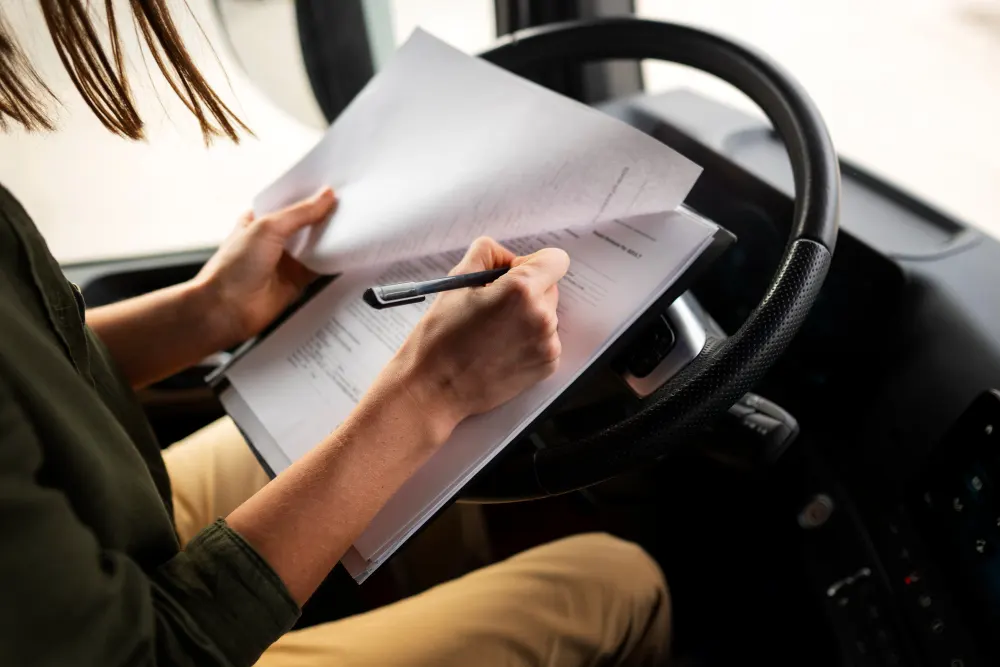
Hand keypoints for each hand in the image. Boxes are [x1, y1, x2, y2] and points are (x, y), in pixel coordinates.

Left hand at [194, 187, 336, 344]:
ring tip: (355, 222)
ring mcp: (285, 262)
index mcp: (259, 221)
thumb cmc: (233, 267)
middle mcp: (273, 240)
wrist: (226, 309)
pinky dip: (333, 262)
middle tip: (350, 203)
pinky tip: (348, 252)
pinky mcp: (296, 282)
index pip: (289, 202)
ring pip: (315, 245)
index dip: (309, 194)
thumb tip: (325, 197)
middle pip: (305, 223)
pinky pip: (320, 268)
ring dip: (331, 238)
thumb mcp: (267, 228)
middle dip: (325, 216)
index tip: (332, 186)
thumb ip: (299, 213)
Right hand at [390, 237, 569, 433]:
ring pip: (546, 314)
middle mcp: (541, 316)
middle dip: (527, 291)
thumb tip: (507, 256)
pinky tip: (501, 349)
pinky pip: (545, 339)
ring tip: (492, 332)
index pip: (555, 260)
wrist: (433, 388)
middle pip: (550, 287)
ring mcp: (547, 344)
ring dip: (527, 317)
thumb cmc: (440, 337)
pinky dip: (528, 340)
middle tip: (493, 307)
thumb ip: (487, 253)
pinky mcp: (547, 365)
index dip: (533, 263)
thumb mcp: (457, 281)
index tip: (513, 275)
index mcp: (521, 290)